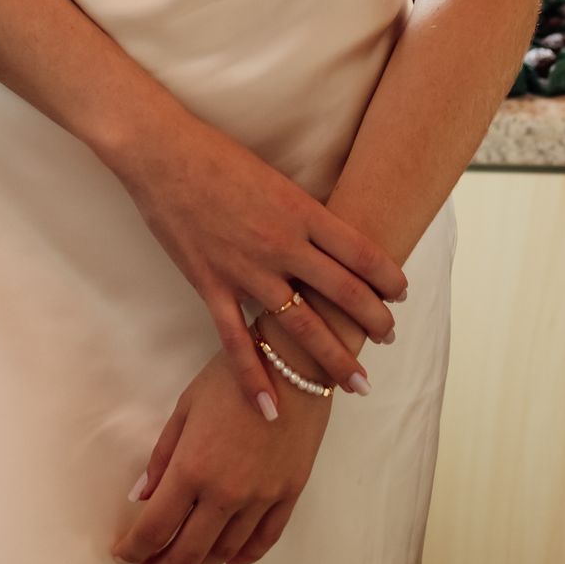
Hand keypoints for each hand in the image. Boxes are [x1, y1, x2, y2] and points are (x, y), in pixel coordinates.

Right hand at [108, 102, 404, 414]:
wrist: (162, 154)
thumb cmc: (216, 156)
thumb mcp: (274, 177)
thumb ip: (300, 212)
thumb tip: (329, 239)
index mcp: (301, 211)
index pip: (361, 252)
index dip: (388, 277)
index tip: (401, 294)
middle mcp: (282, 243)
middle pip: (343, 293)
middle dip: (374, 322)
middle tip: (388, 340)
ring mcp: (246, 269)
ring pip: (301, 326)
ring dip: (334, 359)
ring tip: (358, 383)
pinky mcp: (211, 285)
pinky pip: (237, 341)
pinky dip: (253, 378)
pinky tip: (271, 409)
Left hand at [109, 329, 333, 563]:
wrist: (291, 362)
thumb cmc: (231, 377)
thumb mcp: (186, 407)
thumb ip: (162, 456)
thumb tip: (140, 496)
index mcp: (193, 467)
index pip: (155, 526)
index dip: (135, 548)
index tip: (124, 553)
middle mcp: (226, 492)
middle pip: (188, 551)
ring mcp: (261, 498)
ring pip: (225, 551)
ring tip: (183, 561)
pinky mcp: (288, 495)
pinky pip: (264, 540)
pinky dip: (243, 558)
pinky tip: (229, 563)